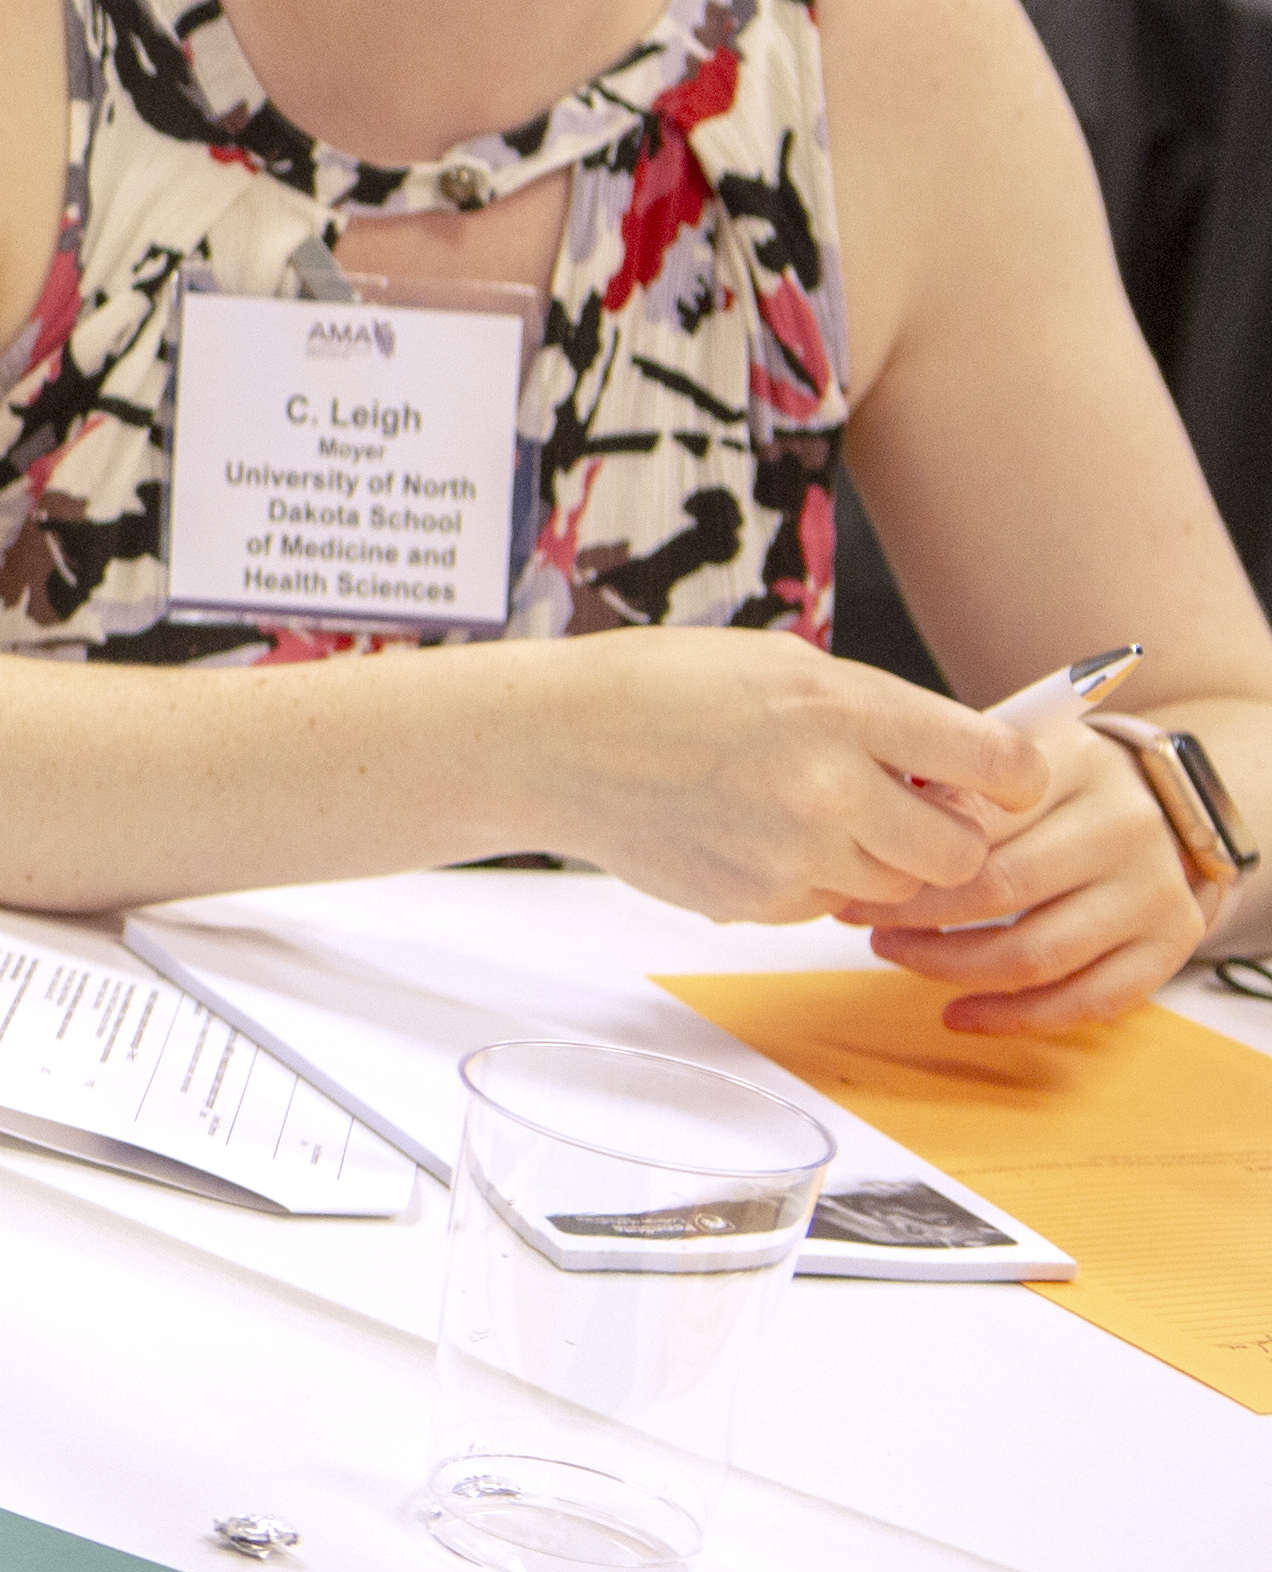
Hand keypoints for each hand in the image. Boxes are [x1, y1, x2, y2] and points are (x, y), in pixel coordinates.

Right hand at [527, 633, 1043, 923]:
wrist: (554, 743)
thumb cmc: (664, 688)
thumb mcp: (782, 666)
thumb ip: (877, 715)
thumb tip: (955, 767)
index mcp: (843, 710)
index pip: (996, 763)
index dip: (1015, 777)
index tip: (1004, 779)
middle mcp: (828, 788)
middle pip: (961, 852)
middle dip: (949, 834)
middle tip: (910, 806)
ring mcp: (791, 854)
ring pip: (897, 888)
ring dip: (879, 860)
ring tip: (814, 814)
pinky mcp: (757, 902)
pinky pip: (827, 905)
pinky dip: (813, 880)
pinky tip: (756, 834)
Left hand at [858, 718, 1206, 1031]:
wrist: (1163, 795)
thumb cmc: (1055, 777)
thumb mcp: (1003, 748)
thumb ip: (947, 781)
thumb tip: (867, 834)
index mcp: (1074, 764)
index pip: (973, 821)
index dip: (903, 857)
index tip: (853, 871)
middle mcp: (1124, 826)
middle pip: (999, 890)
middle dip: (913, 916)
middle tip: (861, 920)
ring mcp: (1153, 888)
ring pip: (1037, 955)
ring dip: (949, 967)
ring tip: (895, 953)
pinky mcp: (1172, 940)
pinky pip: (1090, 999)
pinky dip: (1017, 1017)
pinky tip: (959, 1013)